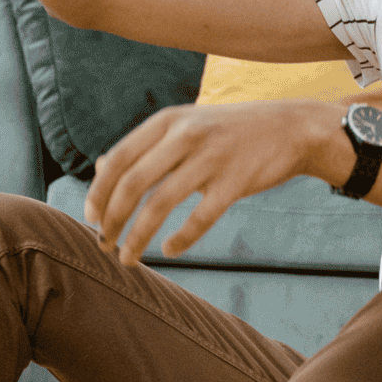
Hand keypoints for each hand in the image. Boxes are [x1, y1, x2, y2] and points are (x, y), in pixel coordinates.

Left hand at [84, 99, 342, 266]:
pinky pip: (200, 217)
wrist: (291, 127)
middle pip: (132, 183)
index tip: (91, 220)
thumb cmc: (227, 133)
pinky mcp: (236, 180)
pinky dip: (181, 239)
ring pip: (160, 203)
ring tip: (127, 259)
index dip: (98, 192)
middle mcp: (184, 135)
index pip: (117, 159)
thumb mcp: (182, 126)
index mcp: (166, 122)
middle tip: (103, 245)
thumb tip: (99, 169)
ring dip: (137, 237)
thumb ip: (143, 146)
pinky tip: (170, 252)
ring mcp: (211, 157)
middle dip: (112, 219)